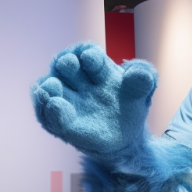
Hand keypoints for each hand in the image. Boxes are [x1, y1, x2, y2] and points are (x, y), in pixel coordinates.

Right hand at [32, 43, 156, 157]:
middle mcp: (77, 81)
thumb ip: (144, 79)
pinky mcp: (61, 122)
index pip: (87, 54)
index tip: (92, 59)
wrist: (126, 138)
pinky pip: (47, 115)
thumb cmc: (130, 108)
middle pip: (65, 66)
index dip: (89, 54)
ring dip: (49, 87)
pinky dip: (48, 110)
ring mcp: (66, 100)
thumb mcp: (142, 93)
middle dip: (66, 63)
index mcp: (96, 68)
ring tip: (53, 87)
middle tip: (68, 63)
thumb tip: (141, 73)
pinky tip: (53, 106)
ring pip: (49, 88)